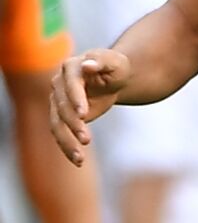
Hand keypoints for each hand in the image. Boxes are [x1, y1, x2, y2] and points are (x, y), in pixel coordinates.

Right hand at [49, 49, 130, 165]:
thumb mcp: (116, 63)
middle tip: (87, 140)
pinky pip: (59, 133)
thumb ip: (102, 61)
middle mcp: (59, 83)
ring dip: (66, 141)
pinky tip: (78, 161)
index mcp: (71, 66)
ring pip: (56, 124)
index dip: (75, 98)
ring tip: (80, 157)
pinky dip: (67, 147)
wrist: (113, 78)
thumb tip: (87, 64)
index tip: (84, 114)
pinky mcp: (59, 115)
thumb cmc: (116, 67)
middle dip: (73, 124)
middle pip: (61, 107)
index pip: (70, 83)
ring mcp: (56, 100)